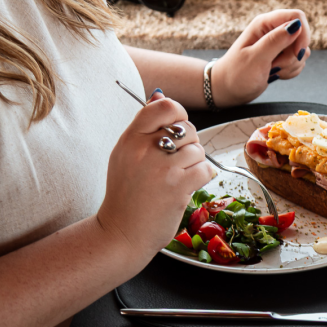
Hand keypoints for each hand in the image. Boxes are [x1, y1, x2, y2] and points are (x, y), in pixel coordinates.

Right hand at [96, 92, 214, 263]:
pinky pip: (206, 169)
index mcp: (130, 139)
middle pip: (187, 129)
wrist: (121, 232)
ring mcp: (162, 168)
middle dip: (189, 144)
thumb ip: (144, 126)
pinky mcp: (178, 186)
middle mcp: (145, 150)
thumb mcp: (125, 154)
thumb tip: (160, 93)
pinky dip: (202, 178)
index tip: (176, 129)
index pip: (165, 106)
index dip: (178, 115)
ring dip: (195, 164)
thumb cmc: (126, 194)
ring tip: (178, 177)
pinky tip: (186, 187)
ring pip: (198, 150)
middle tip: (176, 163)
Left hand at [210, 10, 310, 106]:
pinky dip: (291, 71)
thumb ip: (275, 41)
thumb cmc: (236, 74)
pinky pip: (298, 61)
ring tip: (271, 71)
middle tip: (275, 65)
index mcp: (264, 24)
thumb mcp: (255, 58)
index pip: (297, 17)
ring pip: (301, 51)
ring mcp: (278, 44)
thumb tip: (296, 26)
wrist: (228, 89)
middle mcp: (273, 31)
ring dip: (291, 65)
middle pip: (301, 36)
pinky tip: (275, 74)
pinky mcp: (282, 56)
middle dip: (294, 55)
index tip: (297, 53)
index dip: (302, 34)